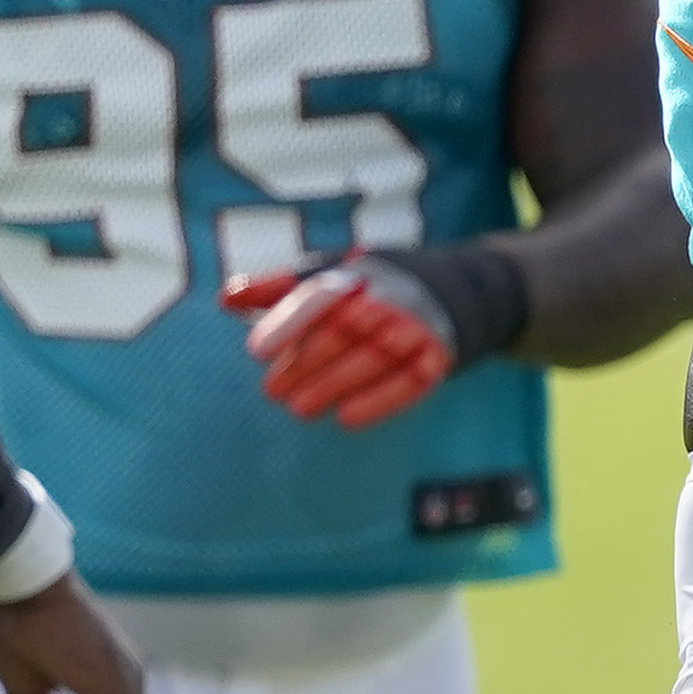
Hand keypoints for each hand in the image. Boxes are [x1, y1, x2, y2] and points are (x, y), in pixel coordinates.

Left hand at [226, 259, 462, 426]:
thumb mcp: (336, 274)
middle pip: (342, 332)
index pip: (319, 295)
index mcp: (359, 273)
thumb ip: (282, 287)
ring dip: (333, 386)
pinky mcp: (439, 357)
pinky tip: (346, 419)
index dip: (286, 322)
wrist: (467, 291)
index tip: (256, 351)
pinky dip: (379, 403)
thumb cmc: (380, 286)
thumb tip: (225, 298)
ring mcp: (418, 327)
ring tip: (299, 409)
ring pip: (372, 359)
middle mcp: (391, 296)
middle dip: (304, 364)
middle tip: (272, 392)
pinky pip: (409, 383)